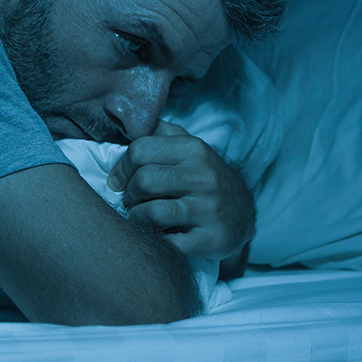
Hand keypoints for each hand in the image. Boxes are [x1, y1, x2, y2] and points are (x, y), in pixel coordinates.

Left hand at [107, 120, 254, 259]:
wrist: (243, 214)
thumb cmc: (204, 178)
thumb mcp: (189, 147)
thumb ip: (159, 132)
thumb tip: (122, 117)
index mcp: (194, 149)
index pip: (140, 150)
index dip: (121, 168)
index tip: (118, 181)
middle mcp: (203, 176)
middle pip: (144, 181)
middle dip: (129, 194)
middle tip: (131, 201)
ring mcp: (208, 209)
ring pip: (152, 214)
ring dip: (137, 219)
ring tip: (141, 217)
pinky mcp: (211, 239)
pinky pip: (169, 244)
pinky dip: (156, 241)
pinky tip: (159, 236)